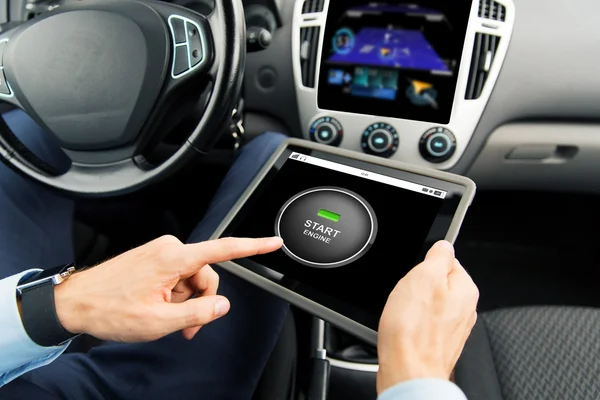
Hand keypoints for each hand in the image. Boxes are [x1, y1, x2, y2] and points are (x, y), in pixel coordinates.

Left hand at [54, 235, 282, 342]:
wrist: (75, 303)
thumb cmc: (109, 309)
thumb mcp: (159, 321)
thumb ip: (197, 313)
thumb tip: (222, 306)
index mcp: (173, 258)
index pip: (223, 249)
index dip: (252, 246)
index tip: (272, 242)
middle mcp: (169, 249)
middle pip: (207, 275)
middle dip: (201, 302)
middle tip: (187, 327)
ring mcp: (160, 253)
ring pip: (192, 279)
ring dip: (186, 302)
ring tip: (167, 320)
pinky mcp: (154, 259)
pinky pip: (178, 277)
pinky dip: (175, 295)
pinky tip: (159, 308)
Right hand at [376, 241, 478, 393]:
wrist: (408, 371)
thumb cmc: (414, 330)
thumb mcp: (424, 276)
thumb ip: (438, 256)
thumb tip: (444, 246)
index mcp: (465, 289)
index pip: (446, 260)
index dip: (424, 265)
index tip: (415, 276)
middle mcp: (464, 309)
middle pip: (435, 283)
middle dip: (416, 287)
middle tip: (407, 296)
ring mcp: (451, 328)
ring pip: (426, 304)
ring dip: (412, 306)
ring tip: (404, 315)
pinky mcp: (437, 343)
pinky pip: (421, 323)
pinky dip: (410, 324)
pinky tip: (404, 329)